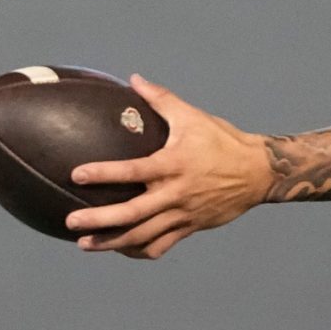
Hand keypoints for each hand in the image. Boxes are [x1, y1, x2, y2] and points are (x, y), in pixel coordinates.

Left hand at [62, 76, 271, 260]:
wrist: (258, 172)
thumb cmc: (222, 140)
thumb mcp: (192, 117)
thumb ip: (161, 99)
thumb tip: (134, 79)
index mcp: (173, 164)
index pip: (133, 171)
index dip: (104, 173)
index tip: (76, 175)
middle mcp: (176, 194)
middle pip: (132, 214)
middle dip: (99, 220)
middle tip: (71, 222)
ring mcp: (183, 214)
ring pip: (143, 236)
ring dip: (113, 243)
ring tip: (86, 244)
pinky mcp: (191, 227)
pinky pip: (161, 245)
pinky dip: (139, 250)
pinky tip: (121, 250)